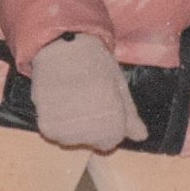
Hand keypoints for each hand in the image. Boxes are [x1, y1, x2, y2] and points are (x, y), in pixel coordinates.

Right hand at [29, 35, 146, 152]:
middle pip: (88, 141)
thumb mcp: (119, 88)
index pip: (109, 142)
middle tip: (83, 99)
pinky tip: (57, 99)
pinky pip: (52, 132)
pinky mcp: (47, 126)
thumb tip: (142, 137)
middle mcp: (92, 132)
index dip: (105, 125)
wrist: (64, 48)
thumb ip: (130, 117)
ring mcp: (68, 131)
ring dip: (69, 124)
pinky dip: (53, 119)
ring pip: (69, 139)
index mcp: (113, 125)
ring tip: (70, 98)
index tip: (100, 104)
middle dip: (87, 125)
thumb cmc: (95, 64)